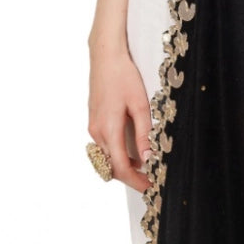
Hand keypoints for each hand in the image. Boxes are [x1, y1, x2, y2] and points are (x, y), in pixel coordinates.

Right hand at [88, 47, 151, 192]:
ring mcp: (93, 127)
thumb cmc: (124, 76)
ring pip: (106, 158)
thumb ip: (143, 133)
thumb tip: (147, 158)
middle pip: (111, 166)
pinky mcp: (94, 121)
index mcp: (109, 129)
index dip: (135, 181)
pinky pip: (104, 146)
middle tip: (150, 179)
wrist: (105, 56)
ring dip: (122, 166)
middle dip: (130, 177)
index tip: (150, 187)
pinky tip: (131, 150)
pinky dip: (116, 154)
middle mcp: (97, 132)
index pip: (120, 167)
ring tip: (144, 167)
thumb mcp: (139, 103)